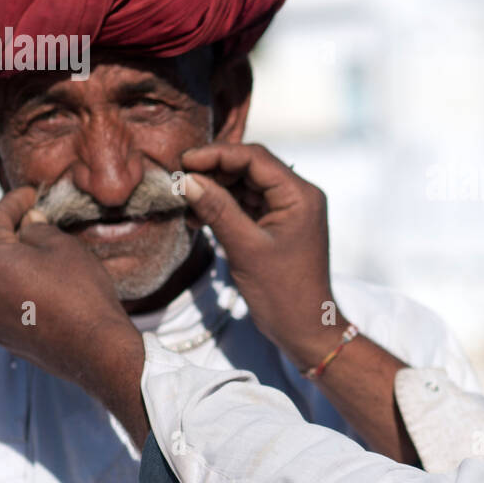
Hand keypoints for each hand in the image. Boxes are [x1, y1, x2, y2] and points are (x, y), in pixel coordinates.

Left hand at [0, 187, 147, 440]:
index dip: (13, 202)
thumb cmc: (82, 292)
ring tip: (38, 254)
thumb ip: (38, 229)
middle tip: (34, 220)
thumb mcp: (64, 247)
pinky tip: (41, 286)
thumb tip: (28, 225)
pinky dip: (15, 288)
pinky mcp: (0, 335)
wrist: (96, 349)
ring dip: (11, 262)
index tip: (30, 194)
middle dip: (8, 232)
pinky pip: (1, 302)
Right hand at [180, 142, 344, 367]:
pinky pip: (246, 205)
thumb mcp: (246, 248)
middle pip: (250, 168)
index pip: (255, 159)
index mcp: (300, 195)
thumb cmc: (282, 292)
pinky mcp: (277, 225)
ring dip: (215, 190)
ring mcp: (288, 210)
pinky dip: (222, 208)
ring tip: (184, 201)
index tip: (183, 161)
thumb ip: (218, 210)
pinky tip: (197, 217)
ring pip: (245, 186)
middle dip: (213, 172)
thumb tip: (188, 179)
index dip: (217, 154)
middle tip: (178, 180)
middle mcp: (298, 196)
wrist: (305, 328)